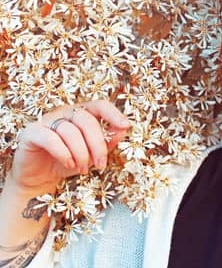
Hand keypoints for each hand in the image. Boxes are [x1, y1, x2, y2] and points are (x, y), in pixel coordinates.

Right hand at [9, 100, 130, 191]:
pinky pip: (51, 138)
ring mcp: (46, 121)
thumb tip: (123, 130)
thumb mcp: (92, 155)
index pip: (99, 105)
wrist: (38, 179)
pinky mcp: (31, 133)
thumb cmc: (67, 163)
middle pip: (87, 120)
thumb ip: (107, 141)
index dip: (113, 113)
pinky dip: (63, 153)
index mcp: (80, 114)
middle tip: (100, 164)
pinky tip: (69, 164)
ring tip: (83, 168)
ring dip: (81, 153)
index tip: (125, 125)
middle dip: (97, 144)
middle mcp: (64, 113)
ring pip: (70, 131)